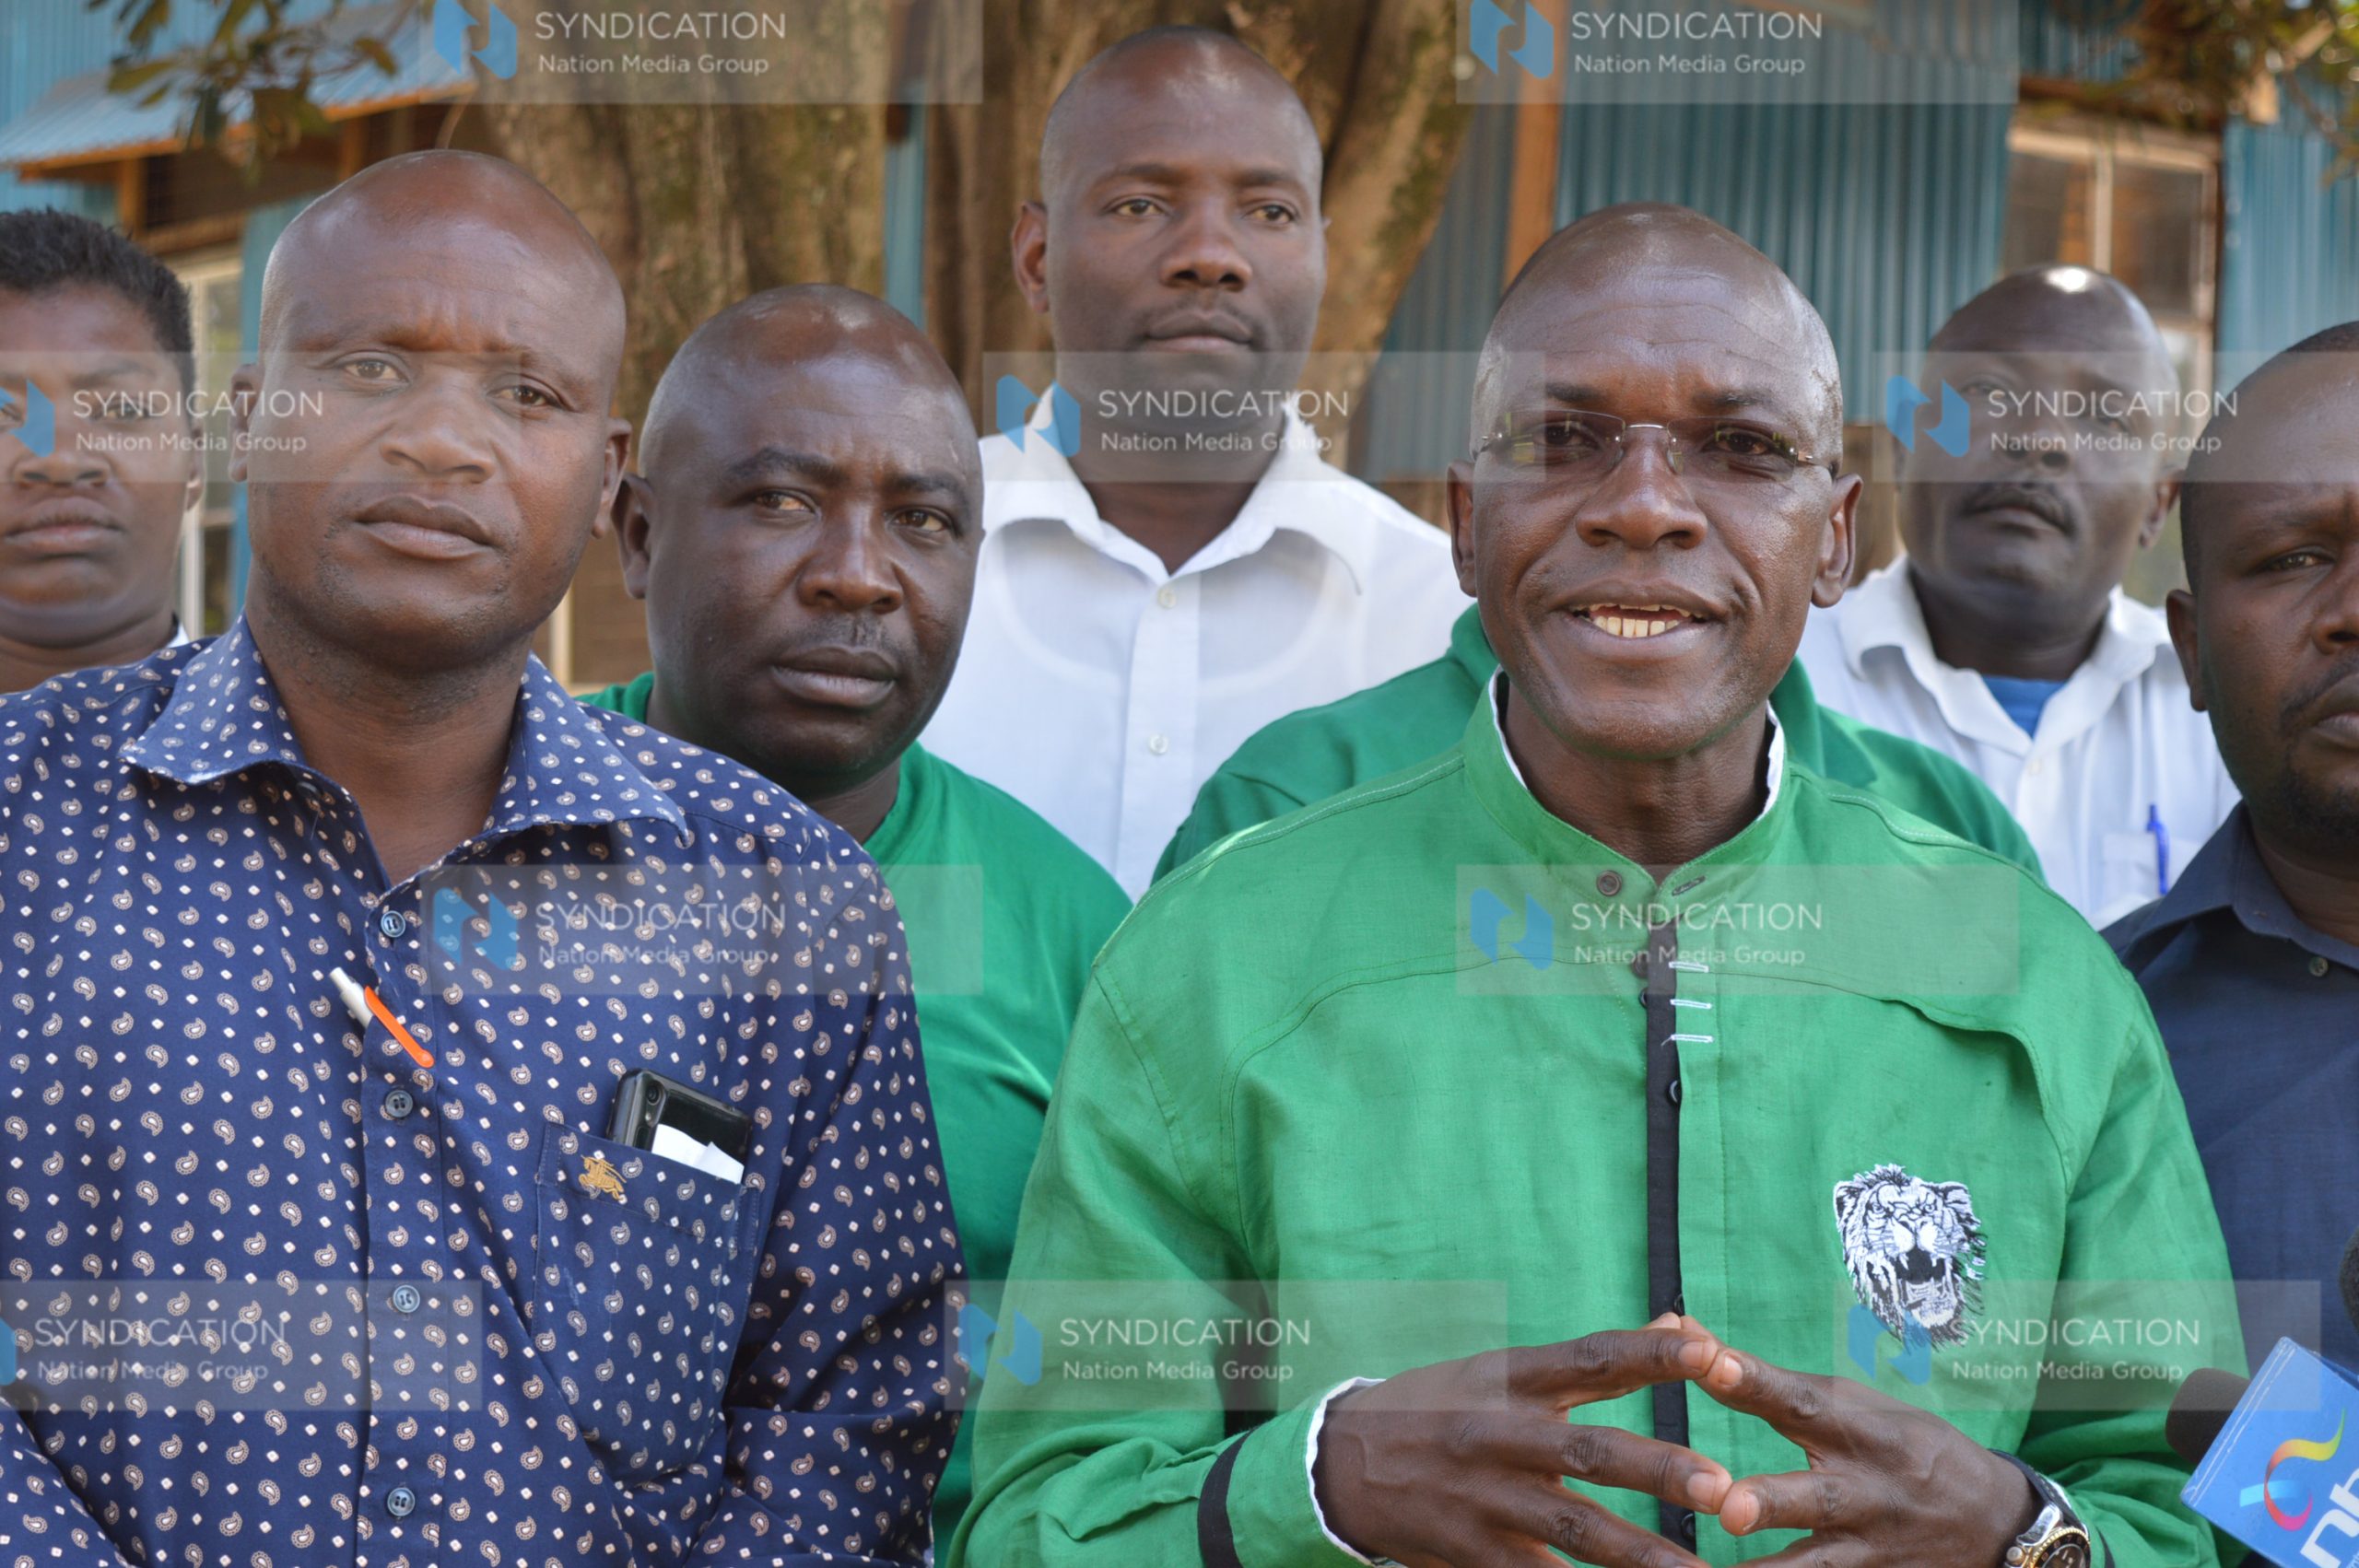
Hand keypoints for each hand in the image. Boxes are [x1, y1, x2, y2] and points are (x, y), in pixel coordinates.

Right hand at [1312, 1316, 1733, 1567]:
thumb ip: (1592, 1361)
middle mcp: (1500, 1436)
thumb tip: (1680, 1324)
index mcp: (1510, 1380)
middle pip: (1589, 1452)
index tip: (1711, 1352)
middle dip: (1656, 1471)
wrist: (1340, 1465)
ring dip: (1641, 1553)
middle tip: (1720, 1486)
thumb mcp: (1501, 1371)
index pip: (1590, 1359)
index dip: (1651, 1356)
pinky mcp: (1474, 1553)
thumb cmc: (1439, 1408)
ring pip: (1575, 1529)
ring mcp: (1486, 1499)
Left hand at [1697, 1339, 2041, 1565]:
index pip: (1800, 1398)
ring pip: (1817, 1565)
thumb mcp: (1851, 1403)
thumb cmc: (1900, 1446)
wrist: (1995, 1522)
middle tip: (1728, 1507)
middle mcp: (1865, 1489)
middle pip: (1815, 1496)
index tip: (1710, 1362)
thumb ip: (1761, 1379)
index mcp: (1857, 1429)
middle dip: (1771, 1502)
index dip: (1755, 1381)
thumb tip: (1679, 1329)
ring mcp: (1870, 1547)